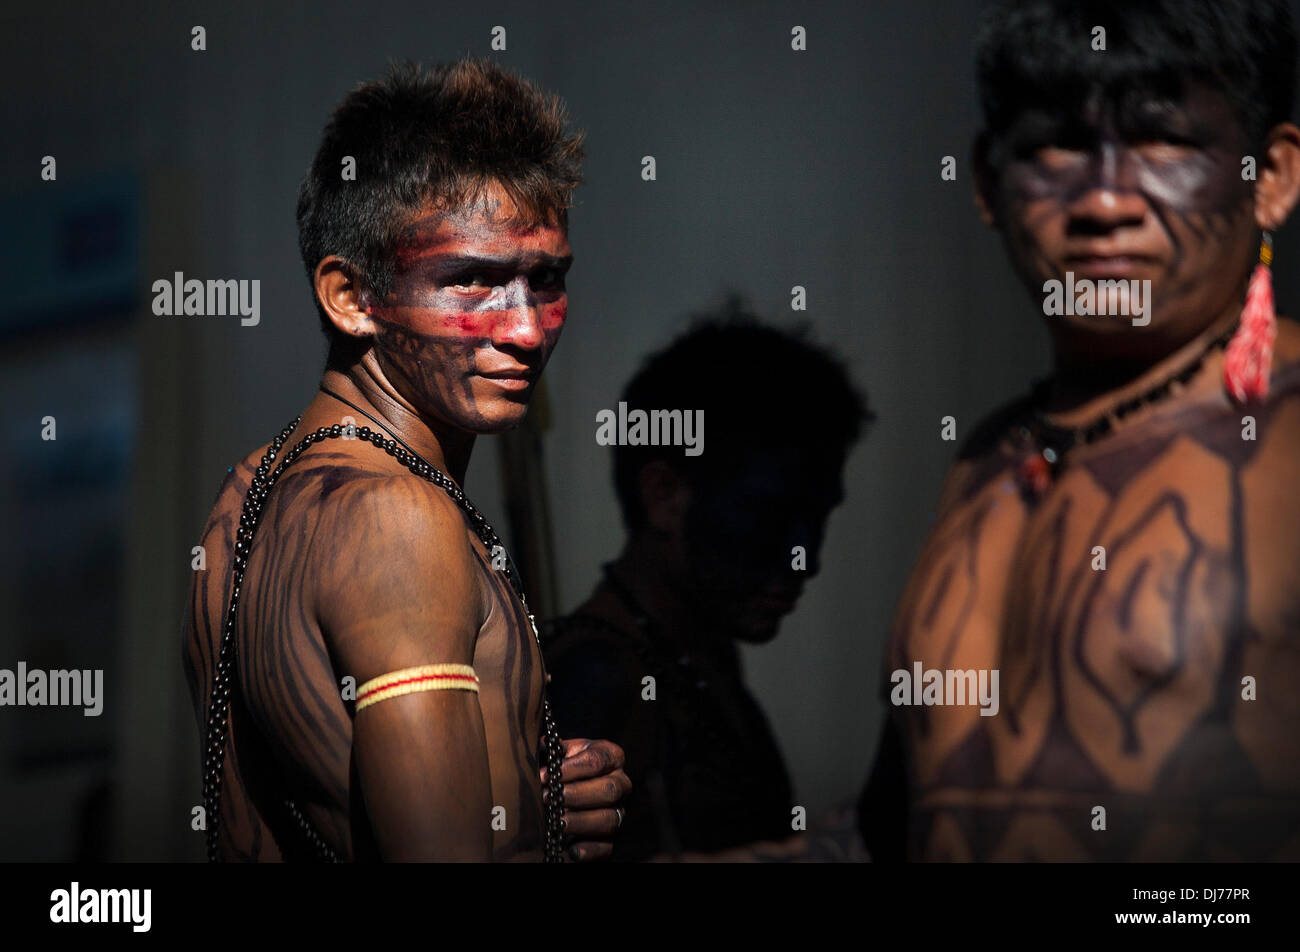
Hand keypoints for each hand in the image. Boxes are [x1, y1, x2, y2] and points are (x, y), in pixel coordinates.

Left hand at [540, 737, 631, 861]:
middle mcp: (621, 784)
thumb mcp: (564, 754)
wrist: (573, 789)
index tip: (546, 775)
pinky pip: (606, 847)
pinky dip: (589, 849)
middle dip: (577, 794)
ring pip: (609, 819)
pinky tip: (571, 849)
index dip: (571, 768)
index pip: (598, 760)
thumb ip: (556, 749)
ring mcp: (619, 811)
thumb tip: (542, 744)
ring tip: (557, 821)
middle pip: (609, 790)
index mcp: (612, 758)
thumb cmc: (567, 769)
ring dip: (580, 821)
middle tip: (550, 797)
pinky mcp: (613, 838)